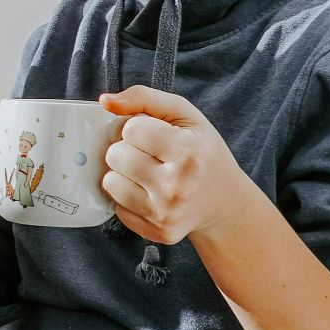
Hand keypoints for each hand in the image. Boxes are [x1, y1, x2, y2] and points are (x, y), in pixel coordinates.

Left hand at [99, 87, 258, 245]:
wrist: (225, 202)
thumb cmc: (202, 151)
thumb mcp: (184, 115)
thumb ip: (144, 97)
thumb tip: (105, 101)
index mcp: (188, 150)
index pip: (130, 129)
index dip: (137, 127)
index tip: (153, 134)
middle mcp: (178, 185)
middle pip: (116, 156)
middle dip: (126, 150)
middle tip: (149, 154)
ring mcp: (167, 212)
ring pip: (110, 182)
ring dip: (122, 174)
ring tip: (146, 172)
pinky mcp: (159, 232)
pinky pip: (117, 207)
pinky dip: (128, 197)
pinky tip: (149, 193)